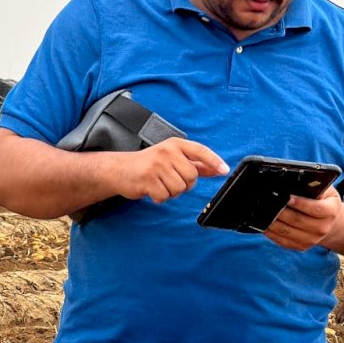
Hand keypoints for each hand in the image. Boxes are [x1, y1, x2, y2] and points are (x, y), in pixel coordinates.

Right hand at [113, 137, 228, 203]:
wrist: (119, 169)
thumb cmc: (149, 164)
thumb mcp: (172, 157)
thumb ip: (195, 163)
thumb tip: (217, 169)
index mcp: (175, 145)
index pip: (200, 151)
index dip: (213, 161)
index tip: (224, 170)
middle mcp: (167, 152)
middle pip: (192, 177)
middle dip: (184, 184)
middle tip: (169, 179)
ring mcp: (156, 165)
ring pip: (179, 189)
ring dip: (171, 192)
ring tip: (159, 183)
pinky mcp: (147, 179)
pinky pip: (165, 197)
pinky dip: (160, 198)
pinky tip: (152, 189)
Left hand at [263, 186, 342, 251]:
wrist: (330, 221)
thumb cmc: (323, 200)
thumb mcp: (324, 189)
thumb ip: (312, 185)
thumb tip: (293, 184)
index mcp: (331, 211)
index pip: (316, 208)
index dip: (301, 203)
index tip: (287, 197)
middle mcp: (323, 228)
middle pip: (298, 220)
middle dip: (281, 212)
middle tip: (267, 203)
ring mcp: (312, 240)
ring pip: (287, 232)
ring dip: (272, 223)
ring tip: (261, 213)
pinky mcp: (301, 246)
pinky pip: (283, 241)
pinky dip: (271, 233)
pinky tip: (263, 225)